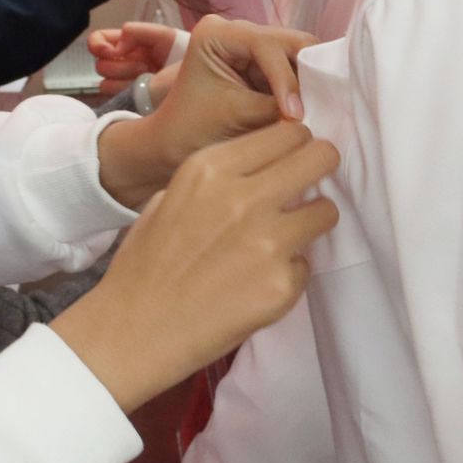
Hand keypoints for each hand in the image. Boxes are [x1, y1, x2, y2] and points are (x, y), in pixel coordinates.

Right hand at [52, 122, 339, 411]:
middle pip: (319, 157)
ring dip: (312, 220)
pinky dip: (289, 271)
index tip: (294, 157)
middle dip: (320, 167)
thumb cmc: (145, 264)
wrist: (135, 330)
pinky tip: (257, 281)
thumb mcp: (170, 197)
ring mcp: (267, 242)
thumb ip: (219, 179)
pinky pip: (306, 264)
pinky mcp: (281, 285)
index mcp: (211, 168)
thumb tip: (264, 169)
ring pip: (326, 210)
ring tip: (284, 237)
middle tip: (310, 183)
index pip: (287, 132)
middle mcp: (244, 197)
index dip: (296, 145)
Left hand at [95, 15, 316, 207]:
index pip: (268, 45)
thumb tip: (319, 108)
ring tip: (322, 111)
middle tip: (323, 108)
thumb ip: (278, 106)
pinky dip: (305, 90)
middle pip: (291, 42)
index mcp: (217, 32)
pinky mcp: (262, 66)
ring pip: (298, 56)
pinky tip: (316, 109)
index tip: (296, 115)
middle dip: (307, 75)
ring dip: (311, 83)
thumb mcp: (238, 115)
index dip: (287, 79)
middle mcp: (236, 30)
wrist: (172, 146)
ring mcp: (251, 47)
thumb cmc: (193, 129)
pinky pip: (294, 72)